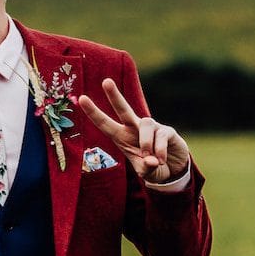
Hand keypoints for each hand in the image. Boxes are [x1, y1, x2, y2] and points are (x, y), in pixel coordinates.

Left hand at [75, 77, 189, 184]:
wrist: (173, 170)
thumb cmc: (152, 168)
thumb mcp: (145, 173)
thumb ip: (145, 169)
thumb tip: (151, 160)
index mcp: (122, 137)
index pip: (105, 124)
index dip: (94, 112)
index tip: (81, 98)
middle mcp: (135, 128)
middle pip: (123, 109)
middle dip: (114, 96)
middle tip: (106, 81)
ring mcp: (152, 128)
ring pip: (145, 124)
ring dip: (146, 143)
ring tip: (151, 159)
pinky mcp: (167, 131)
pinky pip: (160, 136)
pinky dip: (160, 151)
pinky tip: (161, 160)